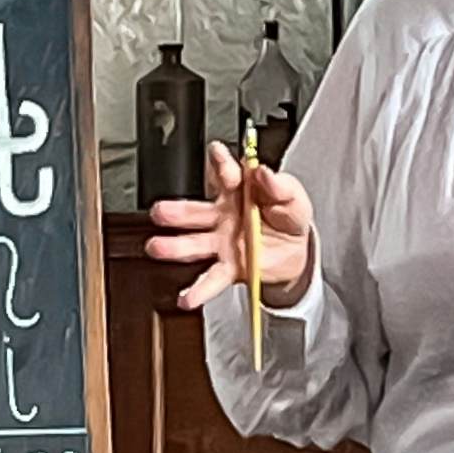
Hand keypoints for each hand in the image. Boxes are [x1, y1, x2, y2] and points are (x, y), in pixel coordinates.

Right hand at [145, 141, 315, 315]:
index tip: (216, 155)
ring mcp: (222, 242)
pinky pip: (212, 278)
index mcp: (238, 191)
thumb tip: (263, 172)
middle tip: (160, 211)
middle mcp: (223, 215)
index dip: (221, 166)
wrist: (297, 250)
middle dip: (177, 211)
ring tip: (157, 247)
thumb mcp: (292, 196)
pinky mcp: (229, 267)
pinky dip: (198, 290)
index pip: (225, 175)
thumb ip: (279, 185)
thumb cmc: (289, 216)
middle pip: (196, 212)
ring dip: (174, 247)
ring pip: (195, 244)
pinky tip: (186, 297)